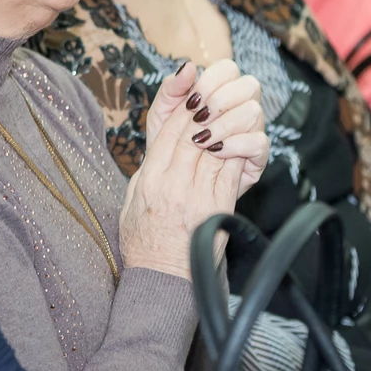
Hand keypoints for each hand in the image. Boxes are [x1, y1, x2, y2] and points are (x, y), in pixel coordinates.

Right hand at [119, 61, 268, 278]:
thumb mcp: (131, 201)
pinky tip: (239, 137)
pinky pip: (229, 171)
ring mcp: (197, 197)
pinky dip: (235, 151)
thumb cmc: (144, 242)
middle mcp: (173, 185)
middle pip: (192, 134)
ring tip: (231, 105)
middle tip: (215, 90)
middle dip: (205, 108)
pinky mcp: (218, 209)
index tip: (195, 92)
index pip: (169, 133)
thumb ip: (147, 170)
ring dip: (224, 124)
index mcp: (149, 181)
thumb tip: (161, 146)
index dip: (184, 108)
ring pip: (213, 148)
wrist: (163, 280)